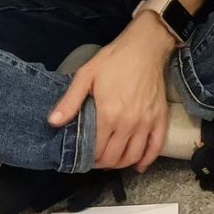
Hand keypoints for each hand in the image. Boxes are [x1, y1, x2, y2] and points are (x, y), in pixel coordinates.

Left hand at [48, 12, 174, 171]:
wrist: (145, 47)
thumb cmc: (114, 60)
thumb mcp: (86, 75)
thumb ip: (70, 101)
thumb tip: (52, 122)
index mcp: (108, 115)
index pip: (97, 150)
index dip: (88, 159)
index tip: (83, 157)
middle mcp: (128, 123)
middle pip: (114, 157)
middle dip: (102, 164)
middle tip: (95, 160)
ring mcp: (146, 122)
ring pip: (134, 156)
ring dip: (122, 164)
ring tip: (112, 161)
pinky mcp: (160, 118)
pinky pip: (156, 146)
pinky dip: (148, 160)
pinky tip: (140, 165)